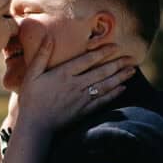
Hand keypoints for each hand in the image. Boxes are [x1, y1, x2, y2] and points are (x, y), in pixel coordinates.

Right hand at [12, 34, 135, 135]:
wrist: (35, 126)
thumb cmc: (31, 99)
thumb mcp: (32, 74)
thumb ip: (42, 55)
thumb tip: (48, 36)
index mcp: (64, 74)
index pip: (87, 60)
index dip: (103, 52)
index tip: (116, 46)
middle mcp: (76, 85)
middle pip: (101, 72)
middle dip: (118, 64)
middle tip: (132, 58)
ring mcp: (81, 99)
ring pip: (105, 86)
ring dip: (120, 77)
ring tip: (132, 71)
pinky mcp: (83, 111)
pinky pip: (102, 101)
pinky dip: (113, 94)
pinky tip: (122, 89)